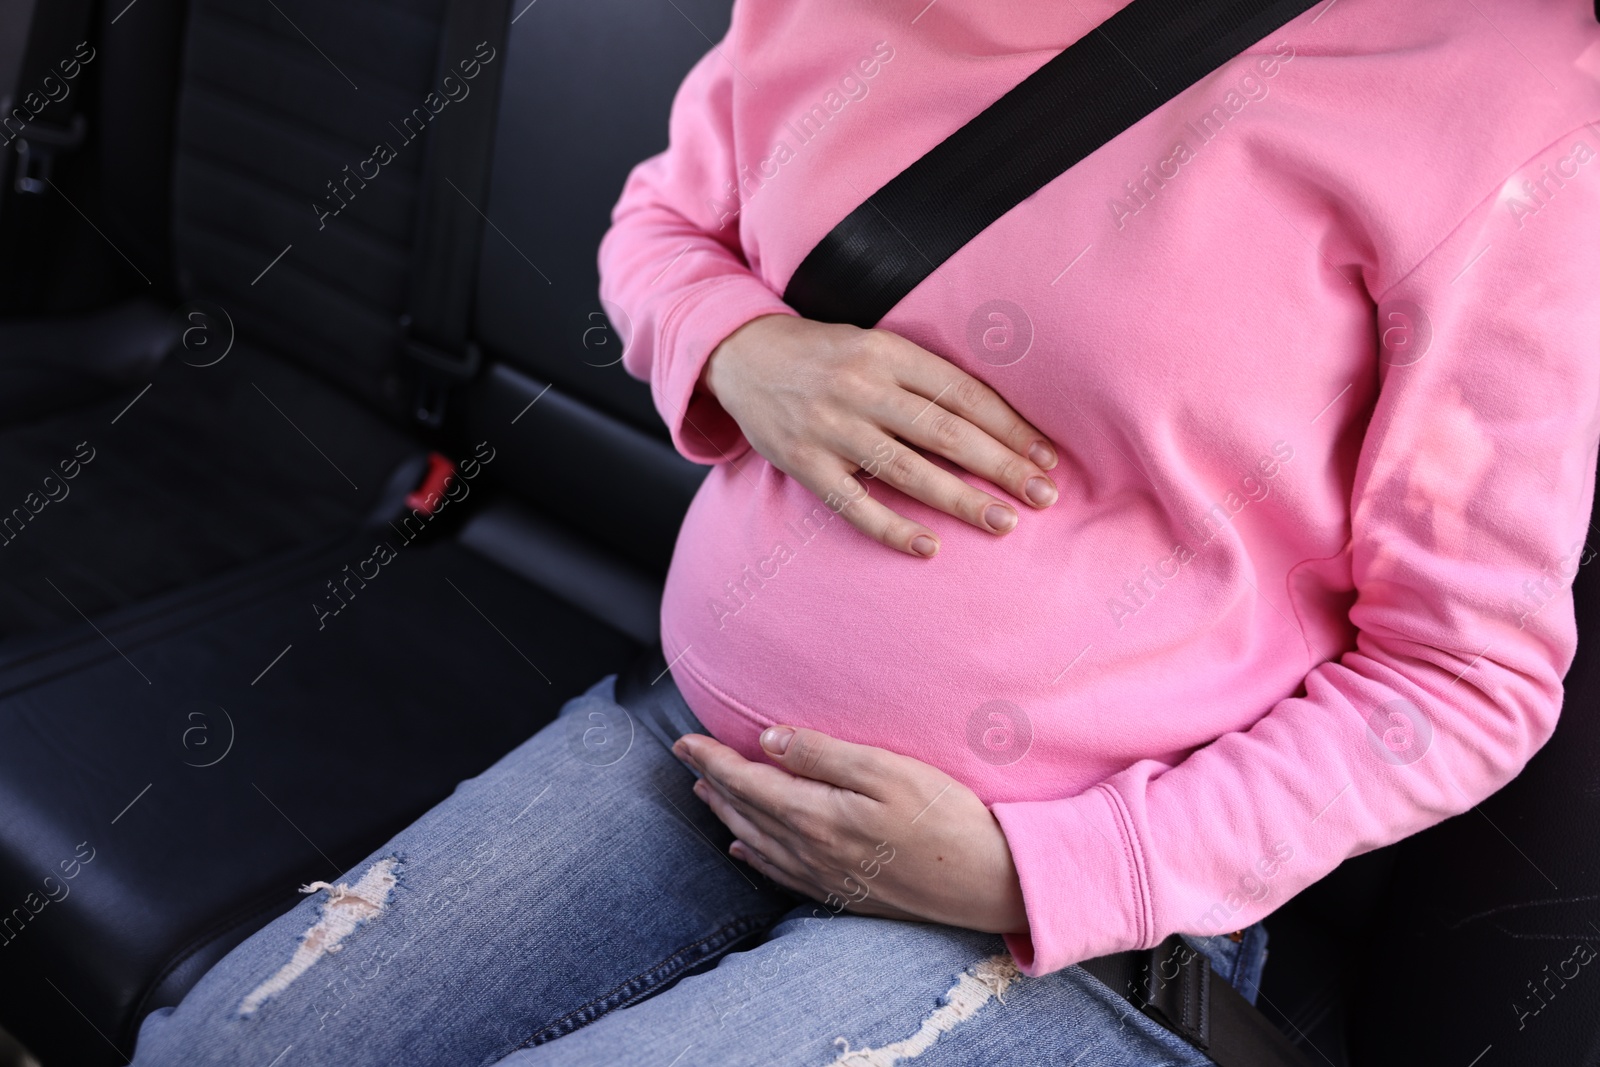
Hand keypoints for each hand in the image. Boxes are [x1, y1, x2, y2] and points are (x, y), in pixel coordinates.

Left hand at [672, 725, 1028, 933]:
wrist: (986, 882)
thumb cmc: (944, 817)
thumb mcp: (886, 769)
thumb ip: (823, 754)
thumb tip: (767, 740)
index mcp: (816, 816)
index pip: (747, 782)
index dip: (712, 759)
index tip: (685, 739)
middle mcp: (810, 851)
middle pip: (744, 812)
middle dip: (712, 781)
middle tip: (687, 756)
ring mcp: (825, 877)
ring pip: (756, 842)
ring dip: (727, 815)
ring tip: (707, 792)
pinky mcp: (843, 893)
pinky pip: (779, 873)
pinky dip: (754, 856)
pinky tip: (744, 850)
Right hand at [699, 313, 1060, 557]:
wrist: (743, 355)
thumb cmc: (826, 355)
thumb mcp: (875, 344)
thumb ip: (925, 376)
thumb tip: (998, 420)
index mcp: (886, 352)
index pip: (963, 392)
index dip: (1010, 426)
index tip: (1047, 456)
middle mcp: (860, 387)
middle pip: (945, 432)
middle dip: (1001, 466)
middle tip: (1045, 495)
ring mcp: (829, 428)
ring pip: (907, 470)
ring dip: (960, 500)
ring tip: (1004, 523)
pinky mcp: (803, 463)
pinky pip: (854, 504)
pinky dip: (892, 529)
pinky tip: (930, 548)